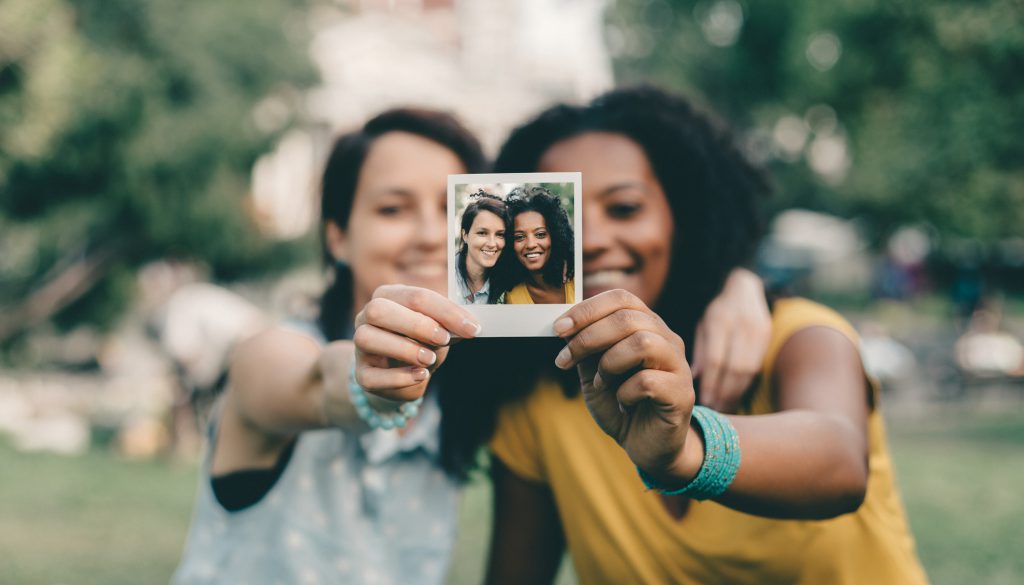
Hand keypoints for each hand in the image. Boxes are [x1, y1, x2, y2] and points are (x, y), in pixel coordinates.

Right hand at [353, 285, 480, 401]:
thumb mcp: (437, 331)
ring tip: (429, 359)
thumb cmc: (420, 344)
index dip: (445, 312)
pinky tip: (420, 375)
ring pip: (368, 338)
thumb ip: (447, 326)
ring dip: (404, 348)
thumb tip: (469, 326)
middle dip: (416, 324)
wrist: (402, 377)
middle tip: (443, 339)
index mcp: (388, 297)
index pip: (415, 296)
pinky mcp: (362, 374)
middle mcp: (367, 316)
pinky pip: (372, 375)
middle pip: (380, 310)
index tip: (471, 328)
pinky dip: (399, 377)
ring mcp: (360, 346)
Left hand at [553, 289, 696, 478]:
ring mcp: (678, 365)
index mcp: (646, 326)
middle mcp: (666, 339)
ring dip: (610, 364)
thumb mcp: (595, 372)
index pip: (621, 299)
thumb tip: (564, 327)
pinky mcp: (682, 394)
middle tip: (565, 360)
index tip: (558, 329)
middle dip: (588, 338)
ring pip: (642, 343)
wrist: (646, 444)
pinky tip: (622, 404)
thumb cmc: (620, 402)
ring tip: (602, 383)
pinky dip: (625, 393)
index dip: (587, 309)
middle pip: (628, 318)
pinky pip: (648, 381)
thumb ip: (586, 348)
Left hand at [692, 268, 769, 411]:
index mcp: (720, 320)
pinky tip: (736, 396)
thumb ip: (701, 350)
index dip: (711, 382)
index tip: (704, 401)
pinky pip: (757, 366)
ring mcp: (758, 330)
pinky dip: (745, 384)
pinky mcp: (768, 335)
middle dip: (724, 392)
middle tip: (715, 410)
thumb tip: (695, 378)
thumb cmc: (718, 311)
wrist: (745, 287)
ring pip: (749, 369)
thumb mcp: (703, 324)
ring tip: (724, 407)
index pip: (717, 358)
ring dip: (736, 392)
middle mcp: (741, 325)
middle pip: (735, 367)